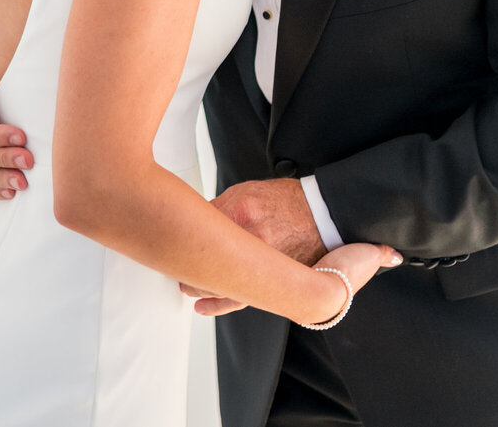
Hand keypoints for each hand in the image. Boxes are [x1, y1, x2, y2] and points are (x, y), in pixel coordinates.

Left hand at [181, 178, 325, 315]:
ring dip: (196, 284)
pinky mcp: (271, 277)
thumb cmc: (289, 202)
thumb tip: (200, 218)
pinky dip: (218, 303)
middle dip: (183, 262)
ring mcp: (260, 260)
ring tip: (184, 285)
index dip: (183, 230)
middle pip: (202, 255)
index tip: (173, 233)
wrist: (325, 216)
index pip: (197, 223)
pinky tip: (202, 306)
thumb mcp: (251, 190)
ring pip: (217, 278)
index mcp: (240, 209)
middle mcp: (248, 236)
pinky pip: (242, 296)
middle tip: (172, 263)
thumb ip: (222, 205)